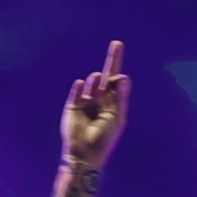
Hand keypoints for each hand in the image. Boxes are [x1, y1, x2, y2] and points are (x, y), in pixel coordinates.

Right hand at [61, 41, 133, 173]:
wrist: (84, 153)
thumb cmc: (104, 138)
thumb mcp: (116, 117)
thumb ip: (119, 98)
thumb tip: (124, 77)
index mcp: (113, 103)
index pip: (117, 83)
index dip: (119, 73)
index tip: (121, 73)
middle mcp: (100, 100)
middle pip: (106, 76)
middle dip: (112, 59)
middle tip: (117, 43)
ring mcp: (86, 102)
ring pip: (92, 83)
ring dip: (95, 81)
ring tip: (96, 80)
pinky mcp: (72, 107)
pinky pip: (77, 92)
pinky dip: (80, 87)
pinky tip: (82, 83)